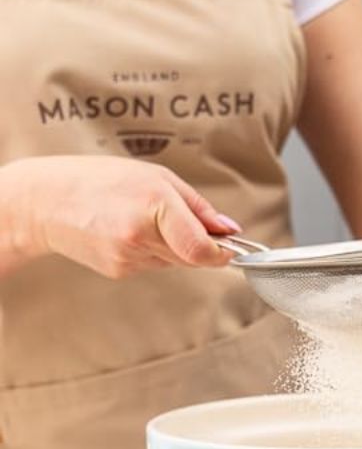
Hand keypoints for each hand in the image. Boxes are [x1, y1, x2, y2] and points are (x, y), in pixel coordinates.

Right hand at [1, 156, 238, 277]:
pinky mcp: (119, 271)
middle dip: (198, 245)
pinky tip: (128, 232)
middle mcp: (141, 235)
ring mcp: (129, 257)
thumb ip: (198, 207)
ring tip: (146, 221)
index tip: (230, 248)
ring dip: (173, 246)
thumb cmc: (100, 180)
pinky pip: (153, 265)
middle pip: (193, 257)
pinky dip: (151, 251)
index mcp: (155, 204)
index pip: (202, 249)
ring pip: (174, 262)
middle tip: (182, 222)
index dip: (222, 253)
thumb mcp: (156, 177)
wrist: (45, 201)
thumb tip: (229, 229)